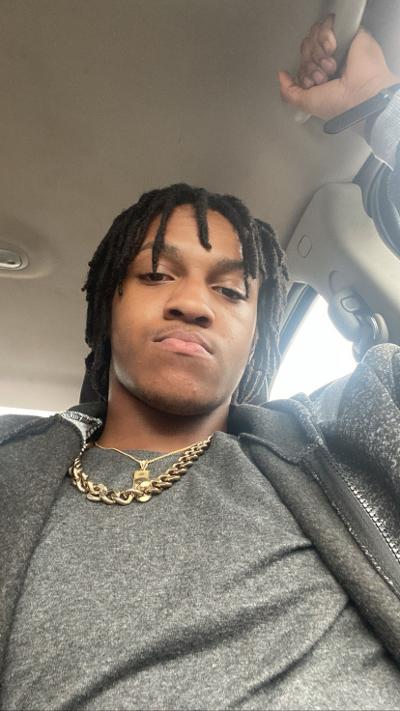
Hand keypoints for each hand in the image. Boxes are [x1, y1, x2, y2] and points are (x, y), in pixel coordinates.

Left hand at [278, 14, 399, 120]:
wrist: (361, 92)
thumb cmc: (337, 104)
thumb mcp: (306, 103)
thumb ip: (289, 92)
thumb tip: (281, 75)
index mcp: (320, 77)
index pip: (302, 64)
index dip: (303, 71)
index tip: (313, 83)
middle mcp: (328, 61)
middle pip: (306, 50)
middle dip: (310, 64)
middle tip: (323, 77)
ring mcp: (337, 47)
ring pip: (313, 38)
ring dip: (319, 55)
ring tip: (331, 68)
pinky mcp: (346, 33)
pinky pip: (326, 27)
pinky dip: (326, 39)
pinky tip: (333, 51)